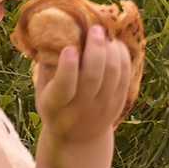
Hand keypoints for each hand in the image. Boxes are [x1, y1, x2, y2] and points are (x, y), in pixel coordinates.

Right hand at [33, 19, 134, 155]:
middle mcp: (80, 109)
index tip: (70, 48)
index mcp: (56, 105)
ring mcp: (103, 107)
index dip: (68, 68)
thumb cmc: (56, 105)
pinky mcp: (119, 103)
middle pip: (93, 77)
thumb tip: (52, 31)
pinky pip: (125, 75)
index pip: (64, 87)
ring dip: (111, 49)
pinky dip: (122, 56)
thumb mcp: (43, 91)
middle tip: (95, 29)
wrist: (77, 138)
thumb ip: (48, 66)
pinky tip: (114, 44)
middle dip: (96, 49)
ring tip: (105, 33)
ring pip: (113, 74)